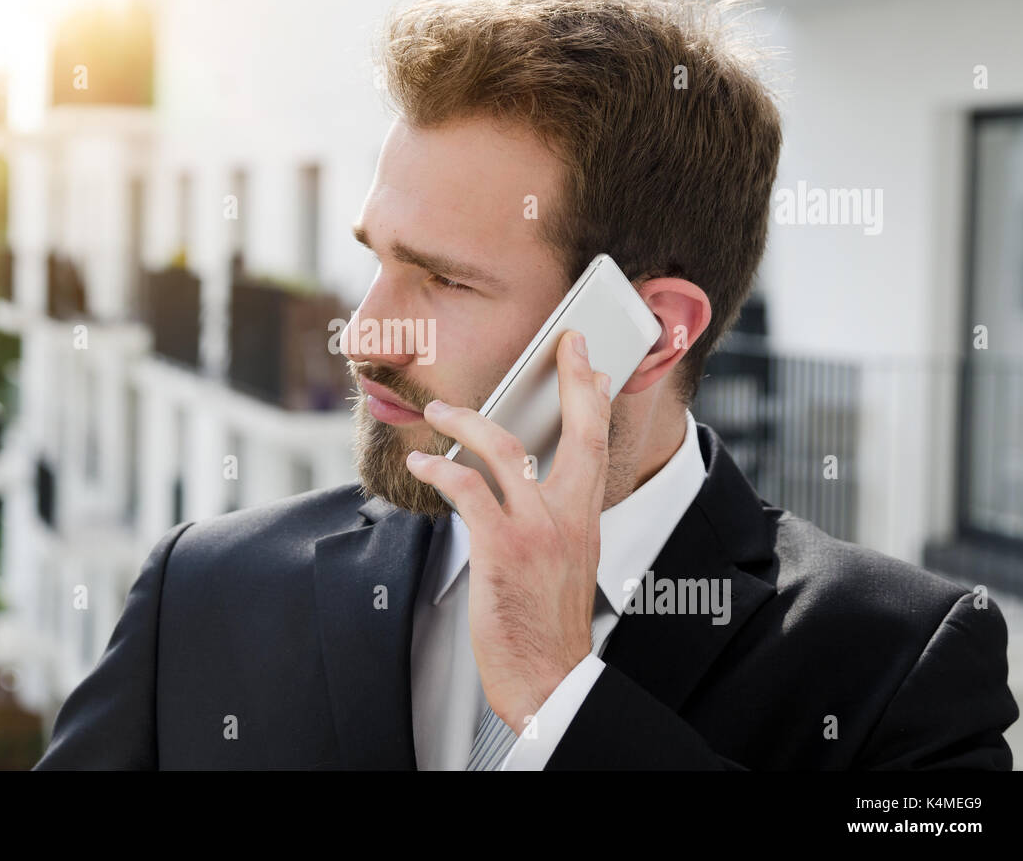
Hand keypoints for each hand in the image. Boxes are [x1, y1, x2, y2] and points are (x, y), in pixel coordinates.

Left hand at [405, 330, 611, 734]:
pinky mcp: (503, 548)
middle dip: (571, 380)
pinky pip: (468, 491)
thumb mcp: (569, 562)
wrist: (550, 679)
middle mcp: (568, 517)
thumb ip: (557, 520)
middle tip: (562, 344)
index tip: (590, 363)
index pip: (599, 444)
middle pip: (577, 430)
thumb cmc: (548, 625)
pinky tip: (423, 464)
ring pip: (505, 450)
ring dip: (466, 423)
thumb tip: (533, 489)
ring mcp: (537, 530)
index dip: (595, 396)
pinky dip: (441, 470)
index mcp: (586, 519)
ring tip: (440, 412)